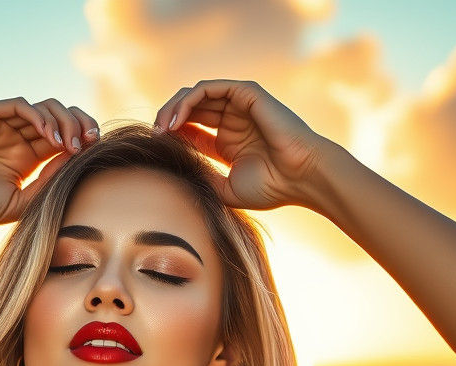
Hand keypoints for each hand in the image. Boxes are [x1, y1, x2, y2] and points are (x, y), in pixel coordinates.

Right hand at [0, 97, 99, 230]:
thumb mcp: (21, 203)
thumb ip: (47, 183)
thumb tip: (76, 163)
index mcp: (25, 157)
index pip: (62, 138)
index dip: (81, 139)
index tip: (94, 151)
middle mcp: (15, 137)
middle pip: (58, 118)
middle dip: (78, 125)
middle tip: (89, 141)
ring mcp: (1, 125)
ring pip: (42, 108)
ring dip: (62, 121)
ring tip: (68, 143)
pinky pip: (18, 105)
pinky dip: (38, 116)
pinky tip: (49, 136)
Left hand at [153, 80, 330, 209]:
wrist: (300, 177)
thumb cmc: (271, 188)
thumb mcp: (225, 189)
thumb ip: (202, 177)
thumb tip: (175, 171)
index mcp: (228, 142)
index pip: (192, 130)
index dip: (172, 136)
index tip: (157, 150)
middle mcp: (233, 121)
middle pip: (190, 110)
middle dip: (168, 120)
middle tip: (154, 135)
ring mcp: (240, 106)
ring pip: (197, 95)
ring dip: (174, 107)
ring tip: (162, 127)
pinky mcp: (247, 94)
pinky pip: (210, 88)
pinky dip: (190, 100)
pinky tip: (177, 119)